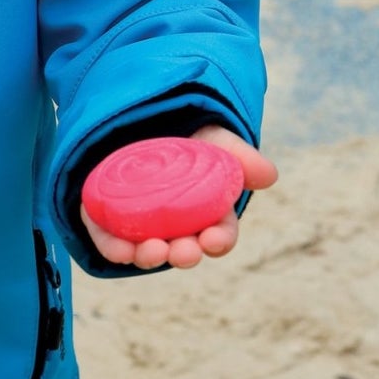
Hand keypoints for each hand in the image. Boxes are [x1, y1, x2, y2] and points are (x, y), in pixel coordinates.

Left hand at [81, 124, 277, 270]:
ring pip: (146, 249)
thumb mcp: (217, 140)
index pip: (217, 235)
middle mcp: (175, 227)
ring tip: (151, 253)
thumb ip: (241, 156)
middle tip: (183, 252)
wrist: (143, 122)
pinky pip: (110, 238)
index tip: (213, 240)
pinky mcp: (108, 219)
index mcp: (207, 214)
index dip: (218, 241)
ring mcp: (142, 225)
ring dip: (150, 257)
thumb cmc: (188, 138)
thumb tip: (269, 175)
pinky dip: (114, 247)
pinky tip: (119, 249)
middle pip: (183, 248)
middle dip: (185, 254)